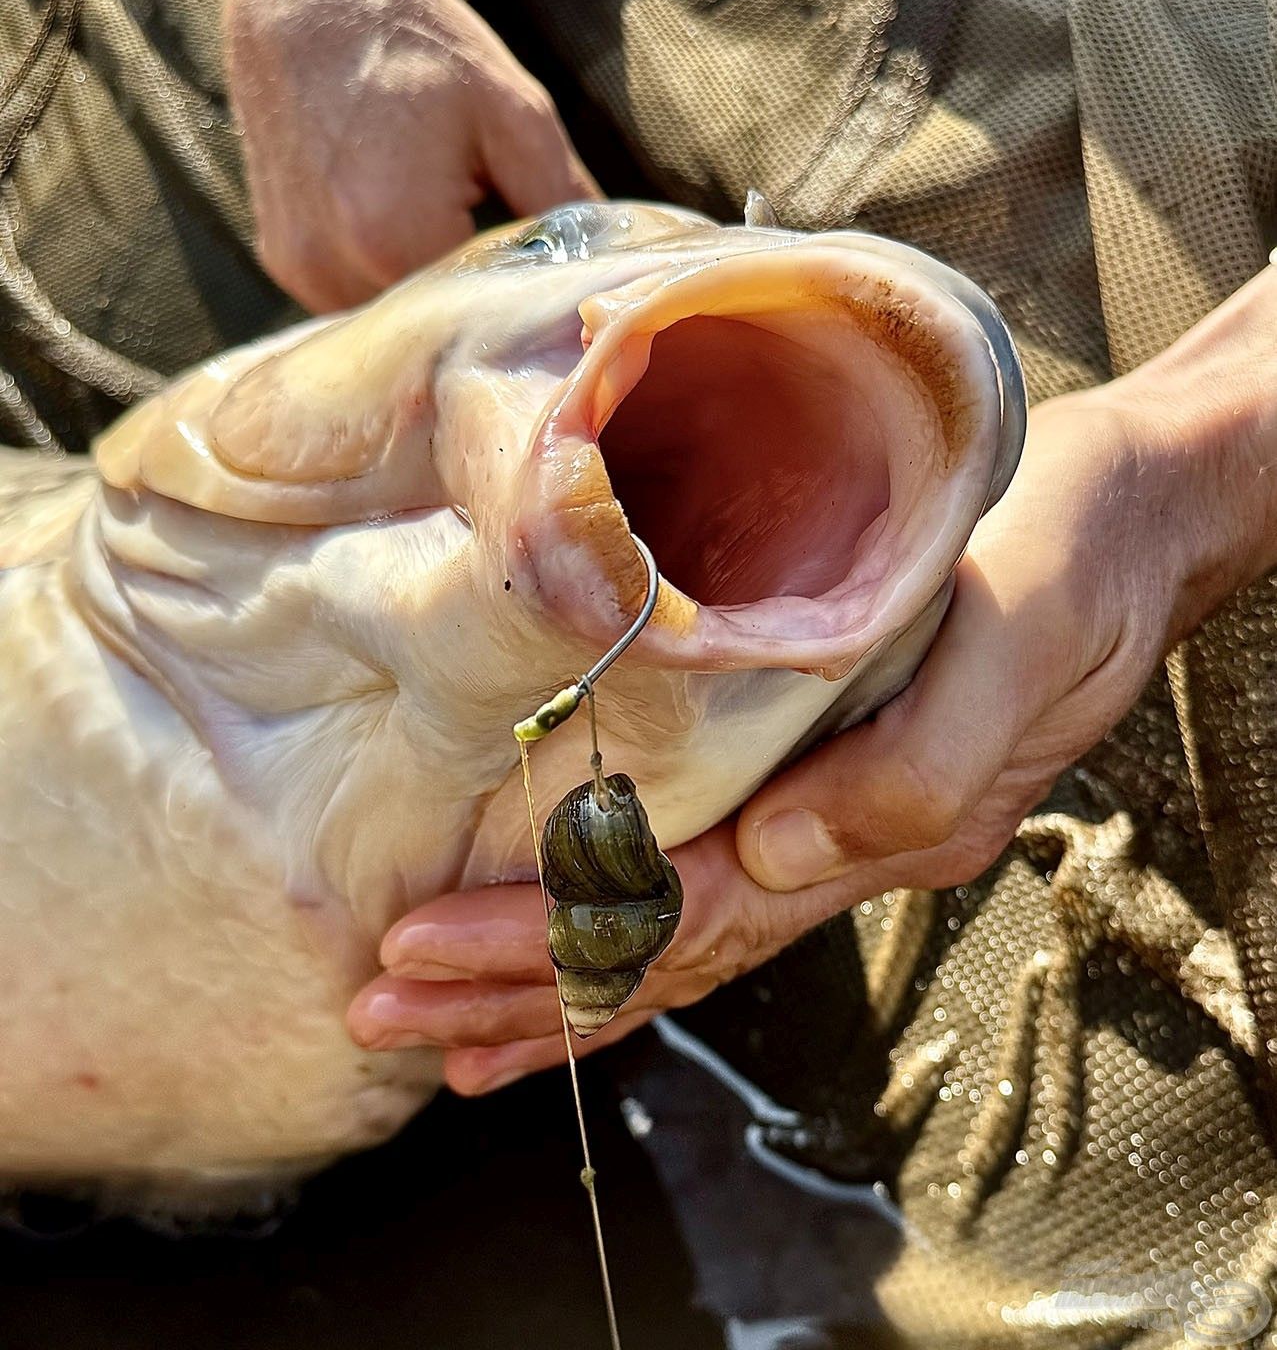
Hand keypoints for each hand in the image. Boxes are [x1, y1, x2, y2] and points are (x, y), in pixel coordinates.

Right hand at [223, 0, 598, 311]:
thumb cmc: (417, 48)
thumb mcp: (514, 117)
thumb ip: (566, 205)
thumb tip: (613, 271)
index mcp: (392, 235)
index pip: (482, 316)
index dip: (520, 301)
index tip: (542, 273)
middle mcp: (334, 267)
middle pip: (435, 327)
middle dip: (474, 300)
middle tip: (499, 249)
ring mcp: (301, 270)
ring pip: (395, 319)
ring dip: (427, 294)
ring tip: (442, 227)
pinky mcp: (284, 262)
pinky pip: (355, 298)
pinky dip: (386, 276)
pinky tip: (400, 225)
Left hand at [348, 264, 1276, 1092]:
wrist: (1123, 514)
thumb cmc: (1070, 559)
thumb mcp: (1020, 640)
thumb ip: (918, 762)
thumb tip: (783, 854)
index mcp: (881, 820)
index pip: (688, 912)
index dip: (555, 942)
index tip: (424, 950)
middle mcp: (841, 842)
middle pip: (664, 947)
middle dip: (518, 987)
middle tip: (380, 1012)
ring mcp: (831, 818)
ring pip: (674, 930)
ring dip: (552, 981)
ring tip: (436, 1029)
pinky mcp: (816, 767)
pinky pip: (705, 870)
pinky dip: (619, 920)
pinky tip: (557, 942)